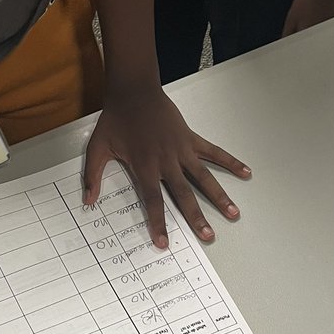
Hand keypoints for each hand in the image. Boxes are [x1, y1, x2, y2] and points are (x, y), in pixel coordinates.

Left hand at [83, 87, 250, 248]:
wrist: (133, 90)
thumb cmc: (116, 119)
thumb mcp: (97, 148)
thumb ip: (93, 176)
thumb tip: (87, 201)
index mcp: (144, 167)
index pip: (153, 201)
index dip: (158, 223)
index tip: (164, 242)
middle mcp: (166, 161)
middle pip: (184, 195)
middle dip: (196, 218)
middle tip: (209, 237)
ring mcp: (181, 150)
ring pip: (203, 177)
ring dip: (219, 196)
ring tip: (233, 213)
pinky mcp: (190, 139)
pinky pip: (213, 152)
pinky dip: (230, 162)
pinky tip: (246, 172)